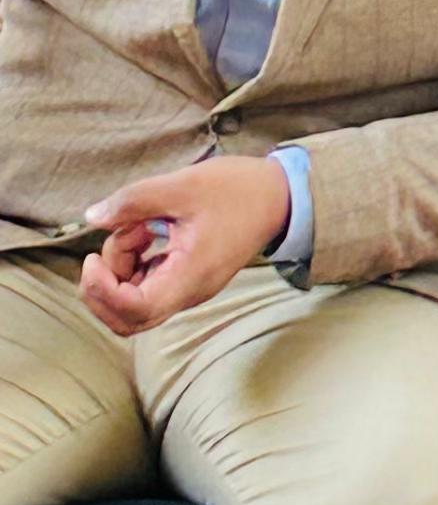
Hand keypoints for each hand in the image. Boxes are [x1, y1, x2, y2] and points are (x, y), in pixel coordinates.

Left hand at [79, 156, 292, 334]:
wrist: (278, 197)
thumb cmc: (237, 191)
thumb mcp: (183, 185)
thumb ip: (134, 201)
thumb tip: (94, 216)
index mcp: (191, 275)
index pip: (135, 310)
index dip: (103, 292)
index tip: (92, 259)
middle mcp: (189, 292)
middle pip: (128, 319)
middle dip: (103, 289)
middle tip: (106, 248)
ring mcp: (188, 289)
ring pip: (133, 302)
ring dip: (120, 268)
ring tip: (140, 225)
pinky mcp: (186, 279)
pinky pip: (147, 287)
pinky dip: (134, 265)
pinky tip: (146, 233)